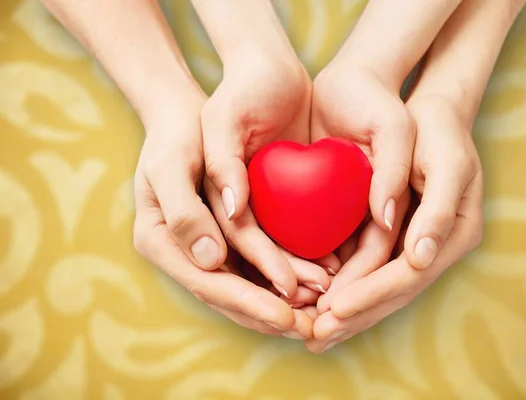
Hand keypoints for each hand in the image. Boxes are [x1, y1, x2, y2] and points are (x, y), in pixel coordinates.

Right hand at [132, 89, 314, 337]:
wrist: (187, 114)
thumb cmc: (176, 132)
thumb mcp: (171, 164)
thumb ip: (184, 212)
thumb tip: (211, 261)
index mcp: (161, 242)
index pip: (209, 284)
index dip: (249, 303)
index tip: (286, 317)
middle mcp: (185, 252)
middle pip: (231, 295)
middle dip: (273, 314)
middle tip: (313, 329)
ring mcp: (208, 247)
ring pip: (249, 284)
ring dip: (285, 301)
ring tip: (323, 311)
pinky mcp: (229, 236)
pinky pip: (258, 264)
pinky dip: (287, 276)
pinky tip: (317, 282)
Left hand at [306, 98, 483, 352]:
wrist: (426, 112)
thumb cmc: (439, 130)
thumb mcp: (446, 161)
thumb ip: (437, 209)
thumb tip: (420, 257)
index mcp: (452, 235)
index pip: (409, 277)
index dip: (371, 295)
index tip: (334, 310)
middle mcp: (433, 247)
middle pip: (392, 292)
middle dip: (354, 315)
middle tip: (315, 337)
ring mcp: (412, 243)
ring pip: (377, 286)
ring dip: (346, 312)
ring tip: (312, 333)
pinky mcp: (391, 234)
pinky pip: (367, 268)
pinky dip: (343, 287)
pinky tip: (316, 300)